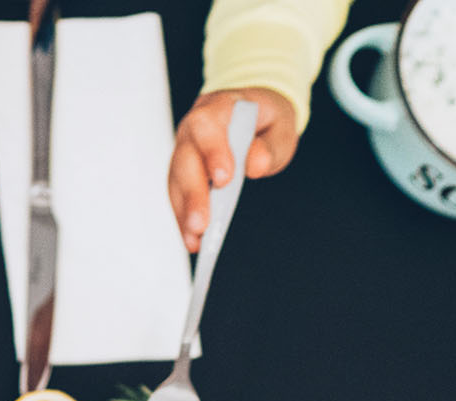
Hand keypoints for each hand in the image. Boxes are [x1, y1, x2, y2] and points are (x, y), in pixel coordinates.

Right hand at [168, 87, 299, 252]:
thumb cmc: (265, 121)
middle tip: (201, 224)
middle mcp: (194, 128)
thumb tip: (255, 165)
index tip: (223, 179)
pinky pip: (177, 194)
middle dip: (193, 194)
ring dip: (184, 212)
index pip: (207, 126)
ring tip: (194, 239)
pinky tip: (192, 239)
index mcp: (218, 107)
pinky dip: (183, 217)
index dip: (212, 152)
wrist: (253, 116)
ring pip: (176, 181)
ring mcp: (183, 150)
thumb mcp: (280, 127)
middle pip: (185, 160)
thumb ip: (270, 145)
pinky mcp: (181, 171)